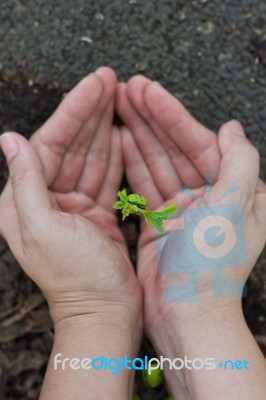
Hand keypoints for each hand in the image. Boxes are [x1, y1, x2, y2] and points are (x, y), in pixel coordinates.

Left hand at [0, 68, 141, 332]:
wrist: (105, 313)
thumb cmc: (75, 279)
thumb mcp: (43, 229)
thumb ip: (26, 183)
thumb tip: (9, 138)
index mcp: (26, 202)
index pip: (49, 143)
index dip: (73, 111)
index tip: (94, 84)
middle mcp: (47, 199)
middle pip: (71, 145)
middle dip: (90, 111)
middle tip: (110, 80)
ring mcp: (74, 205)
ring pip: (91, 156)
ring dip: (104, 127)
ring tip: (119, 97)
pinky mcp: (96, 213)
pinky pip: (106, 175)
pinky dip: (115, 154)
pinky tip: (123, 132)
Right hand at [117, 75, 265, 341]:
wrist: (186, 318)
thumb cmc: (213, 269)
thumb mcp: (235, 211)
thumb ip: (239, 164)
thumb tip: (231, 128)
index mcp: (232, 190)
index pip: (198, 142)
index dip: (171, 114)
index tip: (146, 90)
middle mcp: (208, 196)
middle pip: (174, 148)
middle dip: (150, 117)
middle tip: (125, 89)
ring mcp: (180, 209)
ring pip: (156, 163)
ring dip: (138, 135)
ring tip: (117, 106)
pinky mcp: (158, 223)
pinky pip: (143, 185)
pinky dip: (130, 164)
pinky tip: (118, 141)